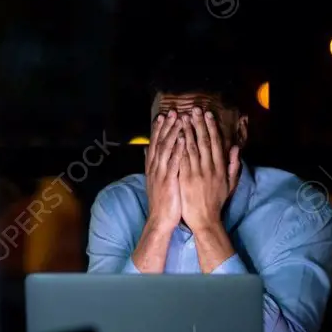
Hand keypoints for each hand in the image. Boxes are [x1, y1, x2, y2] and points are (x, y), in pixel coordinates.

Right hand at [144, 110, 184, 230]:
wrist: (160, 219)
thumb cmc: (162, 201)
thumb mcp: (155, 181)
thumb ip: (152, 165)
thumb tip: (148, 150)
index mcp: (153, 167)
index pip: (155, 144)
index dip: (158, 129)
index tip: (162, 116)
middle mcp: (155, 168)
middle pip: (160, 142)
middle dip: (166, 126)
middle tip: (172, 112)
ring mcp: (161, 173)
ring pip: (166, 149)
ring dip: (172, 133)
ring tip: (178, 119)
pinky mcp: (169, 181)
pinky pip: (174, 162)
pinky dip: (178, 149)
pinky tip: (184, 139)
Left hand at [178, 108, 240, 232]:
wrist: (205, 220)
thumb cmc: (217, 202)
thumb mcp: (230, 184)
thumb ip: (233, 165)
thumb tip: (235, 148)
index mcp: (220, 168)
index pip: (215, 143)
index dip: (211, 128)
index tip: (208, 115)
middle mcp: (209, 168)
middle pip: (203, 141)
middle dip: (198, 124)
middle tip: (194, 109)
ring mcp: (197, 173)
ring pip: (192, 148)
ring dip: (188, 131)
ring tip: (183, 117)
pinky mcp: (186, 179)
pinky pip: (183, 159)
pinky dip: (180, 147)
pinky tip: (177, 136)